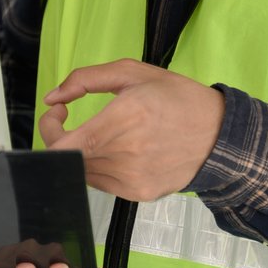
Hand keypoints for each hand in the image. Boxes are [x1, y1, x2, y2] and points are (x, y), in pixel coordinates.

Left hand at [38, 59, 223, 200]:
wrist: (219, 135)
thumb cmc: (177, 97)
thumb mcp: (134, 72)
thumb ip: (86, 79)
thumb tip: (51, 97)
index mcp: (125, 118)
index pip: (63, 145)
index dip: (48, 130)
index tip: (57, 112)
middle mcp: (126, 154)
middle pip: (68, 159)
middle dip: (60, 137)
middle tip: (68, 120)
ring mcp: (132, 179)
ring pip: (82, 172)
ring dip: (79, 152)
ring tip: (100, 133)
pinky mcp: (138, 194)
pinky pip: (102, 182)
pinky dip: (99, 165)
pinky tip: (118, 149)